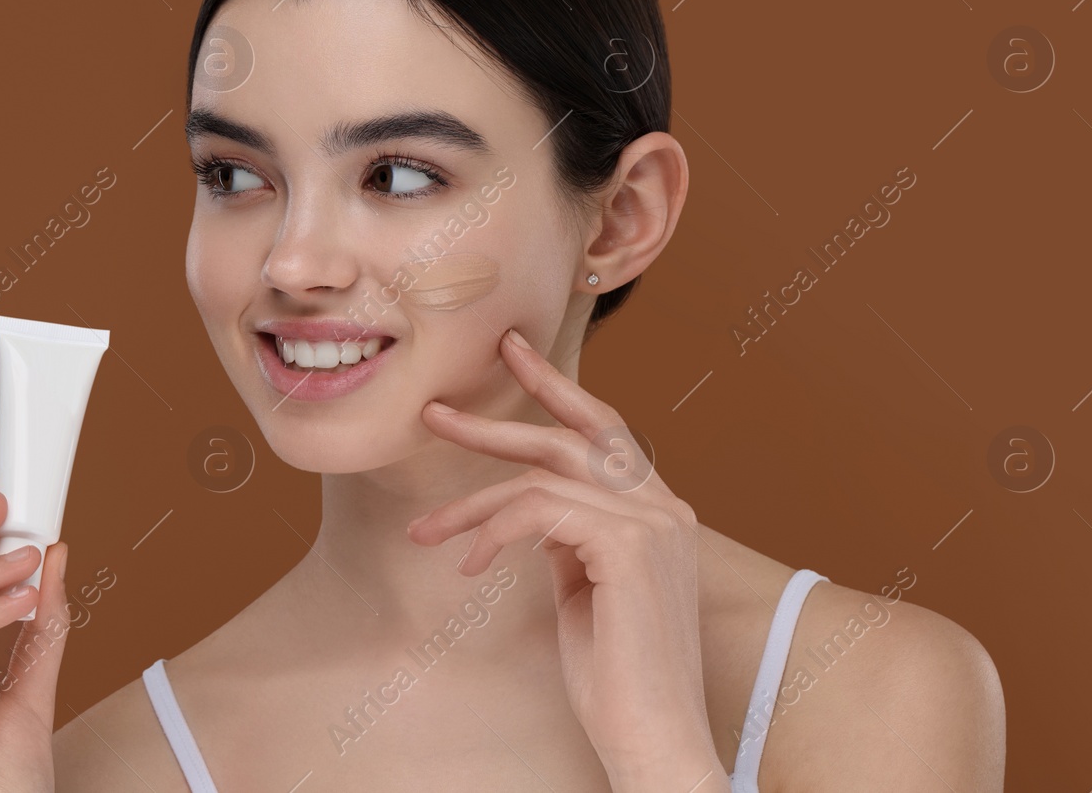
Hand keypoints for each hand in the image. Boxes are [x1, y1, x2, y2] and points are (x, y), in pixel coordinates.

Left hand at [407, 329, 729, 791]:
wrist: (651, 736)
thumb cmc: (614, 676)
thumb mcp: (584, 589)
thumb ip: (569, 537)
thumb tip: (529, 508)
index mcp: (659, 514)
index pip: (604, 432)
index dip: (557, 388)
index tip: (513, 354)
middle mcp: (665, 509)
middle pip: (570, 438)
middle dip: (497, 424)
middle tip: (435, 412)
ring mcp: (653, 524)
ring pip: (541, 480)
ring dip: (472, 502)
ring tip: (426, 530)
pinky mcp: (630, 547)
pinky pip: (540, 512)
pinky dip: (493, 530)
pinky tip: (468, 563)